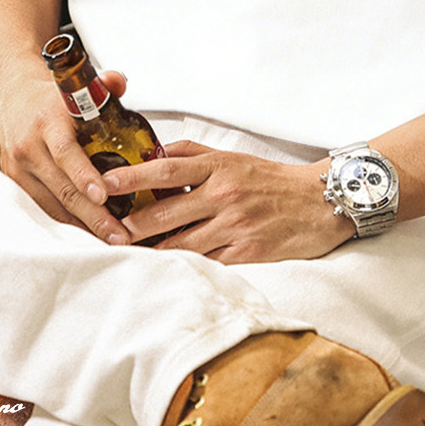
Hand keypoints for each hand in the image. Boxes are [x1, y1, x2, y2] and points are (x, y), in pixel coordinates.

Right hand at [0, 65, 133, 245]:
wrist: (8, 96)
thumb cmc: (48, 97)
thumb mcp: (74, 84)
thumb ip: (103, 83)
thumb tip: (119, 82)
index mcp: (48, 121)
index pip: (65, 151)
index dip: (84, 175)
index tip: (102, 194)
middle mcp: (31, 147)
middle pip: (62, 187)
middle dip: (93, 214)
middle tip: (119, 233)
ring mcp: (20, 169)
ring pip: (52, 205)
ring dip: (82, 225)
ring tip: (110, 238)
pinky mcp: (15, 183)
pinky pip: (43, 208)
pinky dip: (66, 223)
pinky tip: (88, 233)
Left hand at [100, 141, 355, 263]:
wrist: (319, 201)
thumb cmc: (272, 180)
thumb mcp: (234, 157)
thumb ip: (194, 155)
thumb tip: (155, 154)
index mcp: (219, 166)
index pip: (165, 170)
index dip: (132, 178)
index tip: (104, 184)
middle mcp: (224, 194)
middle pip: (165, 212)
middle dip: (131, 226)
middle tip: (105, 233)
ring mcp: (235, 225)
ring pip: (180, 244)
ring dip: (151, 251)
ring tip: (126, 255)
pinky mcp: (247, 252)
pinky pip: (206, 263)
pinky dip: (183, 267)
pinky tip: (165, 271)